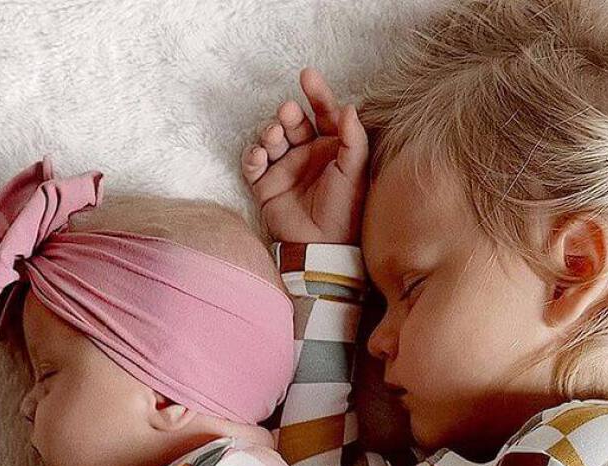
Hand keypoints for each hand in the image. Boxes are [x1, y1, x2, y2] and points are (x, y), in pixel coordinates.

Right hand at [241, 66, 368, 243]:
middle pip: (293, 121)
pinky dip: (253, 156)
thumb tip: (349, 107)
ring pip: (271, 137)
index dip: (316, 93)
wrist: (322, 246)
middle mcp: (306, 154)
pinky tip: (260, 156)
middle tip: (288, 113)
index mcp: (330, 147)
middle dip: (288, 114)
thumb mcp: (355, 171)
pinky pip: (252, 163)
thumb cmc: (344, 210)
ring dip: (270, 132)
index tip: (307, 76)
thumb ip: (354, 138)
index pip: (322, 113)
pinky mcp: (266, 186)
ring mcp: (285, 168)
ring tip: (275, 137)